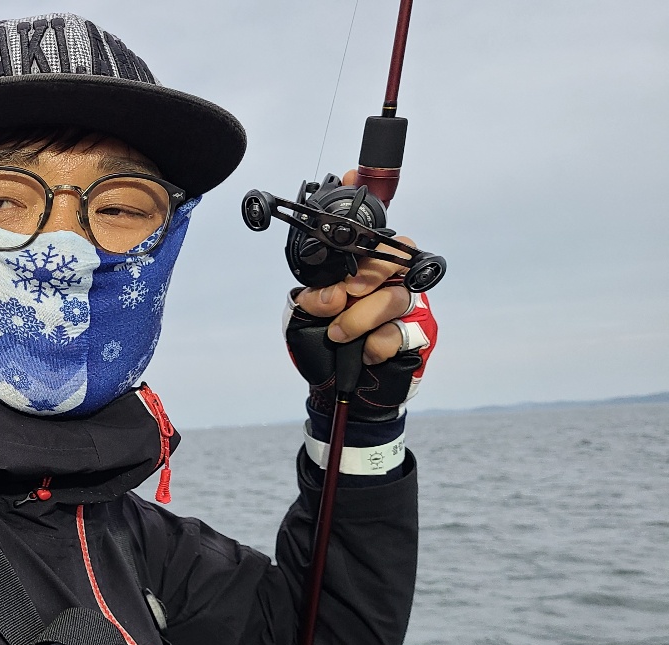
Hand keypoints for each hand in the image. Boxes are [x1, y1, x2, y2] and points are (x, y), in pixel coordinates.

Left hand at [284, 170, 438, 420]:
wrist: (334, 394)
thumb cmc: (320, 349)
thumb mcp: (303, 318)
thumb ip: (310, 295)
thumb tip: (319, 289)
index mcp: (361, 270)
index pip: (372, 229)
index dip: (366, 197)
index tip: (350, 174)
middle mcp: (388, 282)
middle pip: (392, 257)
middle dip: (361, 275)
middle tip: (337, 297)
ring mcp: (407, 308)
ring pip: (395, 296)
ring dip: (359, 316)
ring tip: (336, 332)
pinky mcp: (417, 337)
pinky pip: (403, 330)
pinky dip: (378, 341)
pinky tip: (364, 351)